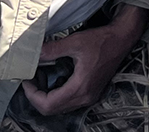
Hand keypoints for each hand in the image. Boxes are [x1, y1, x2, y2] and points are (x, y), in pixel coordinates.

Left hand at [22, 4, 147, 114]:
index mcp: (80, 87)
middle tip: (31, 79)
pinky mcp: (91, 92)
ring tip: (41, 76)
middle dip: (37, 96)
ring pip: (60, 107)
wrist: (122, 39)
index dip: (32, 95)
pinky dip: (57, 93)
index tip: (26, 80)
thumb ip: (52, 50)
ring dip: (47, 95)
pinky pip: (69, 101)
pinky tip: (55, 77)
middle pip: (52, 109)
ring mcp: (89, 96)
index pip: (48, 104)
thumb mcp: (75, 42)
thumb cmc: (102, 40)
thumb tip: (34, 54)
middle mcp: (85, 97)